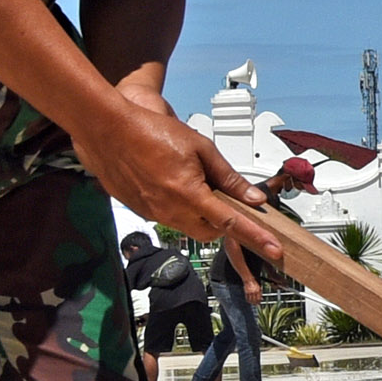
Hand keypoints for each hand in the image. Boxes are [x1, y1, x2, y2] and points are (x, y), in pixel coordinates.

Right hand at [76, 100, 280, 269]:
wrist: (108, 131)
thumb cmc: (151, 133)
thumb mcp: (200, 149)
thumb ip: (228, 177)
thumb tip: (251, 196)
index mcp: (188, 193)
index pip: (231, 222)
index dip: (255, 237)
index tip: (273, 249)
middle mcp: (170, 210)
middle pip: (210, 232)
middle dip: (223, 223)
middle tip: (226, 202)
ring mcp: (153, 213)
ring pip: (189, 227)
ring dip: (200, 215)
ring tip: (195, 186)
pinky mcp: (142, 212)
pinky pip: (169, 219)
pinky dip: (180, 209)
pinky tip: (174, 186)